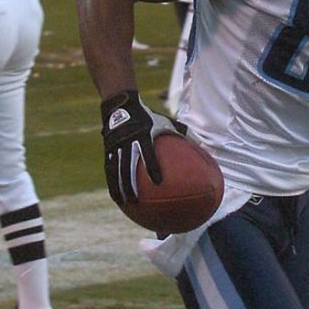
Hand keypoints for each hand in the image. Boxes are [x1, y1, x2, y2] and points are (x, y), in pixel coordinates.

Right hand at [100, 90, 183, 205]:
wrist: (121, 105)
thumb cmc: (148, 115)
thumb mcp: (164, 122)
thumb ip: (180, 133)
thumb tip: (200, 144)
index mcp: (143, 135)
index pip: (148, 153)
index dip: (152, 167)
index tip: (158, 181)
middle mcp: (128, 142)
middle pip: (127, 166)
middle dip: (130, 185)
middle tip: (136, 201)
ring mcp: (116, 147)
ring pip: (116, 170)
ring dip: (119, 187)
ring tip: (124, 203)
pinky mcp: (109, 150)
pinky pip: (110, 169)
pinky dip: (112, 184)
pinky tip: (116, 197)